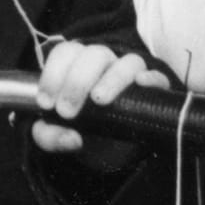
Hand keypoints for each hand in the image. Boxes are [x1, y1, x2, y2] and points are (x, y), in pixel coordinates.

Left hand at [30, 42, 165, 153]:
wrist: (110, 151)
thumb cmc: (80, 132)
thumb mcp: (56, 136)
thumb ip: (48, 136)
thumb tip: (72, 138)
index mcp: (78, 66)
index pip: (66, 53)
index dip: (53, 74)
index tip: (46, 103)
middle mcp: (106, 65)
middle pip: (94, 54)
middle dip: (76, 81)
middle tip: (66, 110)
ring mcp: (132, 77)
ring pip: (128, 61)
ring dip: (112, 78)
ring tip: (99, 99)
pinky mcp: (155, 92)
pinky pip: (158, 77)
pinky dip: (151, 78)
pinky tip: (141, 84)